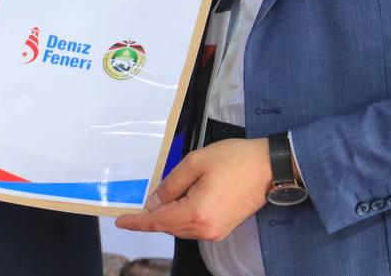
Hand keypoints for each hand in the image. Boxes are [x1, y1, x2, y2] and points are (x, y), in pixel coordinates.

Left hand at [115, 138, 271, 240]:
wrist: (271, 167)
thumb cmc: (234, 159)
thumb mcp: (196, 163)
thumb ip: (170, 185)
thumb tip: (154, 203)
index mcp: (196, 213)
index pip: (158, 221)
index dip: (137, 222)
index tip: (120, 222)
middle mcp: (205, 229)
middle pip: (169, 227)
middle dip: (152, 217)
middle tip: (136, 208)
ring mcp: (216, 231)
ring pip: (181, 228)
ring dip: (167, 217)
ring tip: (159, 201)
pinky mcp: (224, 228)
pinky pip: (194, 227)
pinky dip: (181, 218)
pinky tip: (178, 204)